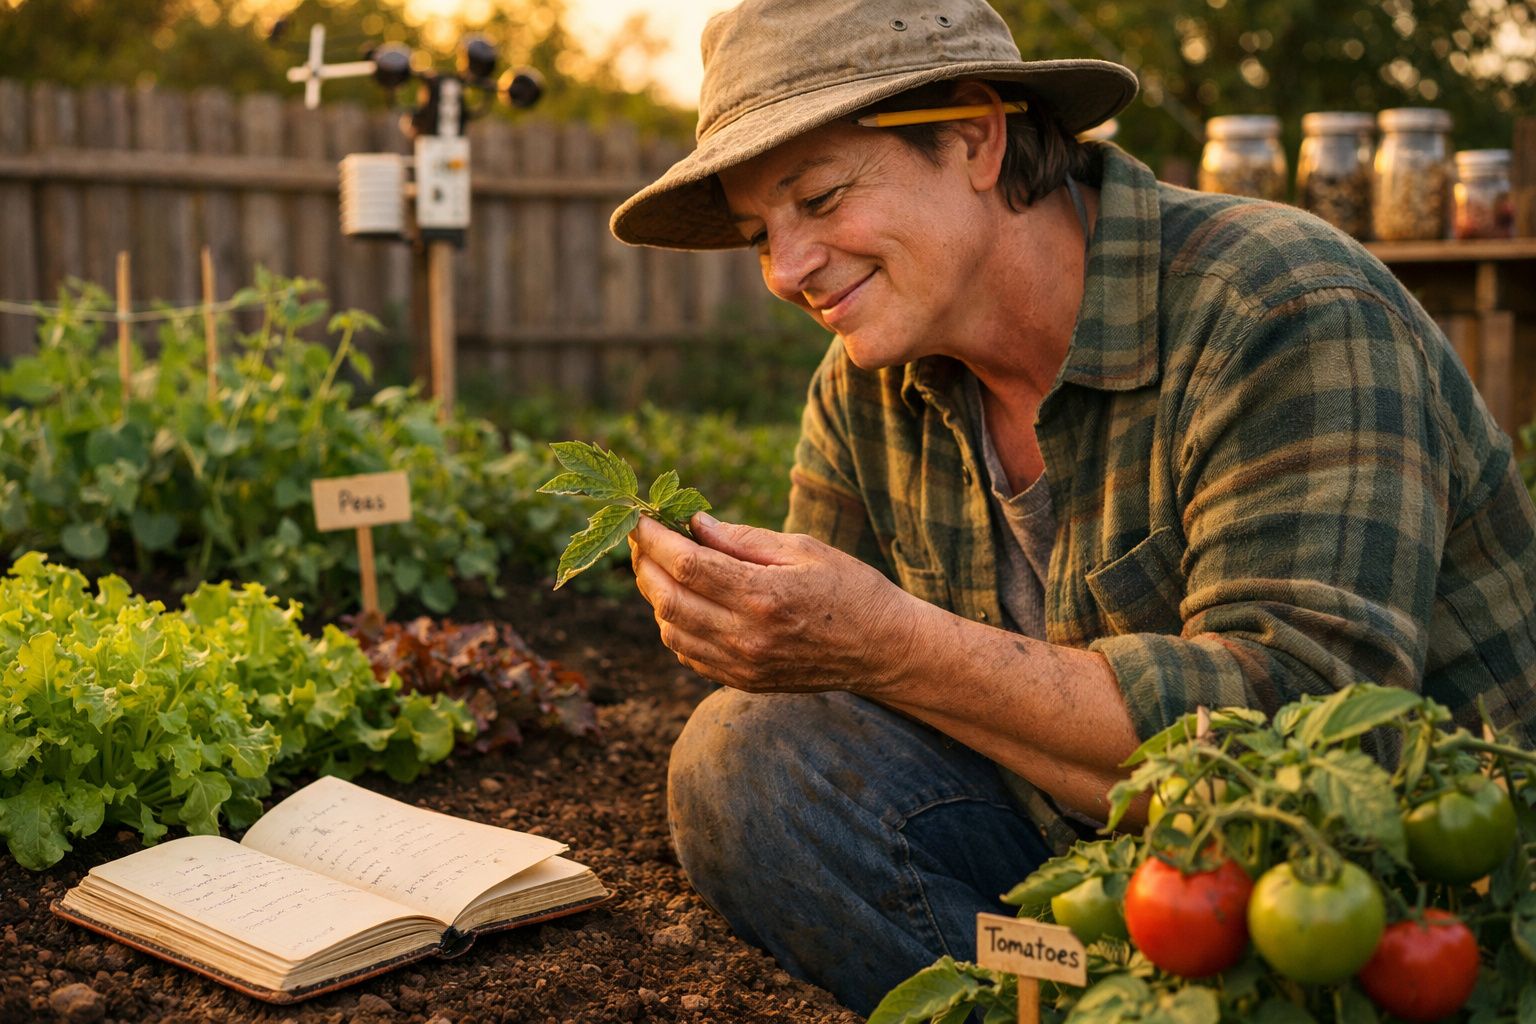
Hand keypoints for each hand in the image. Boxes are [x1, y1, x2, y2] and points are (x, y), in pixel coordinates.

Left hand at [627, 513, 926, 695]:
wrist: (884, 650)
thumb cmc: (851, 589)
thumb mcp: (803, 549)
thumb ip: (743, 539)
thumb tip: (693, 524)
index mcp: (763, 596)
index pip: (687, 564)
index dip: (654, 539)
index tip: (639, 518)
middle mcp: (746, 637)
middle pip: (668, 600)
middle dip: (645, 565)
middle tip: (641, 540)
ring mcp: (742, 665)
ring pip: (671, 630)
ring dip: (655, 596)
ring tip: (660, 567)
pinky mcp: (743, 681)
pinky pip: (688, 654)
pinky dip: (674, 625)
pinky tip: (682, 602)